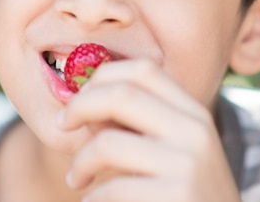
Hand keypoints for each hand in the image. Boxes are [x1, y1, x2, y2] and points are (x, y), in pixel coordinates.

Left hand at [58, 58, 241, 201]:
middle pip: (121, 94)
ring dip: (80, 162)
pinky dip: (92, 199)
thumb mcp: (174, 152)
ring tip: (77, 180)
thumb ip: (138, 125)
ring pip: (107, 144)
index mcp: (194, 114)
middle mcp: (195, 132)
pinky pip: (112, 189)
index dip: (102, 77)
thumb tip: (84, 104)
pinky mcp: (177, 197)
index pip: (143, 70)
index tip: (80, 98)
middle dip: (80, 106)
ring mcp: (188, 166)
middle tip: (63, 125)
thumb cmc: (184, 196)